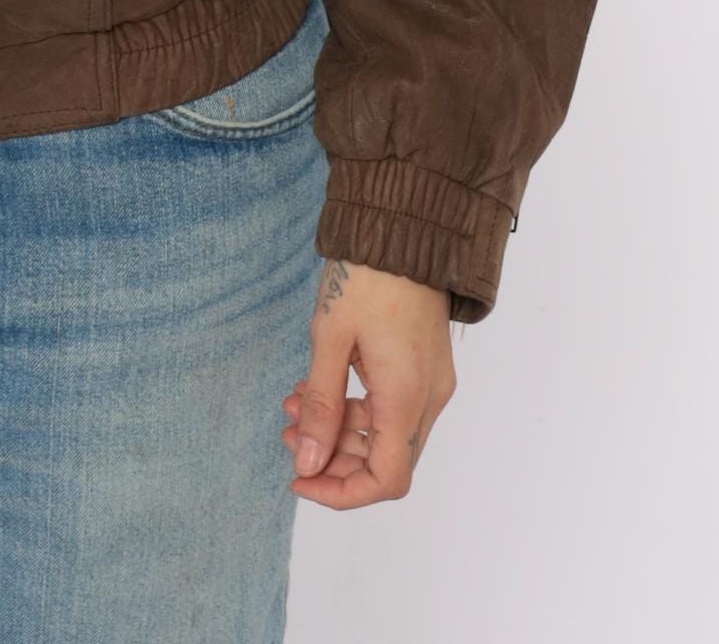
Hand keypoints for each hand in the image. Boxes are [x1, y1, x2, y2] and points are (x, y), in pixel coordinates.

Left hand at [281, 258, 454, 508]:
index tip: (299, 477)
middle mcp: (428, 398)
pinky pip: (390, 404)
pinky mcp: (423, 365)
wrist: (403, 226)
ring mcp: (429, 382)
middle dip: (333, 456)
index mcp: (407, 397)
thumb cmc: (365, 277)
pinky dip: (354, 405)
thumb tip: (308, 463)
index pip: (386, 479)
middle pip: (385, 460)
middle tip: (288, 432)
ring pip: (385, 433)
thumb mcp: (330, 339)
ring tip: (293, 404)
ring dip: (339, 428)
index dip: (341, 491)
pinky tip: (317, 385)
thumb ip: (321, 405)